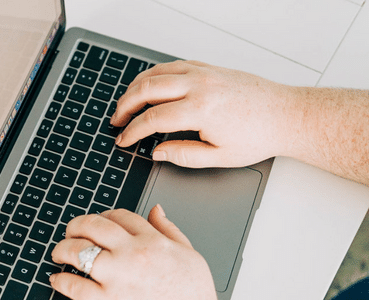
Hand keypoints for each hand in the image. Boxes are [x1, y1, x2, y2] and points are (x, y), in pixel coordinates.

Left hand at [50, 206, 216, 299]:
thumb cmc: (193, 293)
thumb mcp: (190, 254)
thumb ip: (170, 229)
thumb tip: (157, 210)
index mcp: (152, 240)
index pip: (120, 215)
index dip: (104, 215)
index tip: (98, 221)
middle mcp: (133, 254)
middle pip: (94, 227)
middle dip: (76, 226)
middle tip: (70, 231)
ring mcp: (118, 278)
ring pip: (79, 252)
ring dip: (63, 249)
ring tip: (59, 253)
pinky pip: (76, 286)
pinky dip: (62, 280)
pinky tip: (58, 279)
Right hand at [111, 60, 300, 167]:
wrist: (286, 115)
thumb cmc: (258, 136)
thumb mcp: (219, 157)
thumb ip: (183, 155)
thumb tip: (157, 152)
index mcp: (200, 110)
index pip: (152, 119)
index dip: (132, 131)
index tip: (123, 140)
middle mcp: (199, 85)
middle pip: (146, 88)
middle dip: (125, 105)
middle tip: (117, 120)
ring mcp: (203, 72)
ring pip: (156, 72)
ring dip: (136, 87)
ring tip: (127, 103)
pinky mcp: (209, 67)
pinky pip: (172, 65)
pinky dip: (155, 75)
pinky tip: (149, 86)